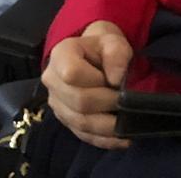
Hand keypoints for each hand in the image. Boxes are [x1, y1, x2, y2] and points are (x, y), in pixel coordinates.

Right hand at [43, 21, 133, 150]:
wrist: (92, 56)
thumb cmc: (102, 48)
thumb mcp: (112, 40)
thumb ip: (116, 53)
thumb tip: (116, 79)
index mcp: (61, 55)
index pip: (72, 74)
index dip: (96, 80)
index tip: (114, 80)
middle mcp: (52, 81)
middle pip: (78, 101)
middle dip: (106, 104)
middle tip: (127, 103)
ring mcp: (57, 104)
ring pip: (80, 122)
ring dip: (107, 126)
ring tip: (128, 124)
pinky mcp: (65, 120)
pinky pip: (83, 135)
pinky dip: (104, 139)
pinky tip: (122, 138)